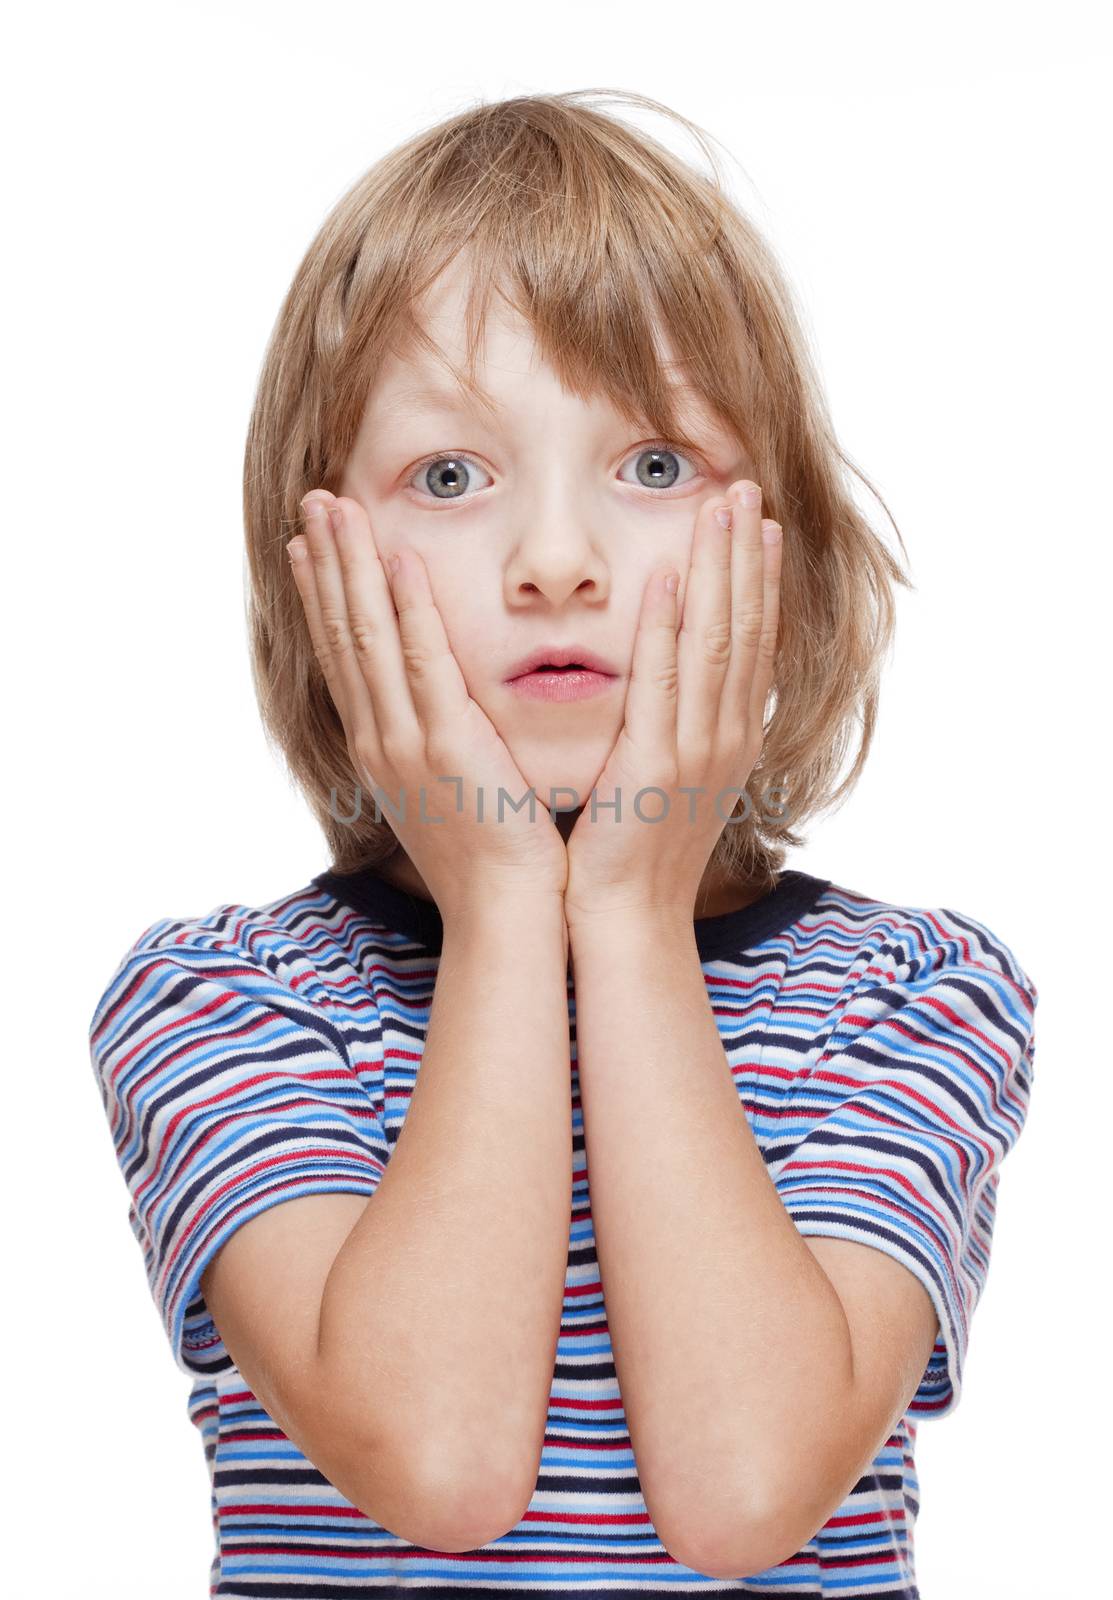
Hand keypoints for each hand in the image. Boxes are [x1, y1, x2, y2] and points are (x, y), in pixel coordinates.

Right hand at [288, 491, 567, 920]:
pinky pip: (422, 662)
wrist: (504, 912)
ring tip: (335, 508)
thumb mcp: (450, 793)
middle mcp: (379, 739)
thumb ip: (440, 745)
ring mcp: (405, 742)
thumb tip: (442, 717)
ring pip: (368, 637)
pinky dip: (407, 610)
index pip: (345, 657)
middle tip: (312, 503)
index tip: (311, 546)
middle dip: (327, 564)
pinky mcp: (446, 745)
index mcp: (382, 749)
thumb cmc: (489, 857)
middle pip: (342, 634)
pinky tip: (399, 561)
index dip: (325, 597)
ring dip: (351, 567)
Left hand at [563, 479, 781, 928]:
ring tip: (723, 506)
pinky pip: (665, 681)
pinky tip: (672, 576)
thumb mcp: (672, 784)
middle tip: (748, 488)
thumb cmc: (639, 854)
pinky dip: (671, 626)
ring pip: (717, 641)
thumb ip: (679, 732)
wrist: (629, 918)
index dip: (758, 580)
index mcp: (729, 740)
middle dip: (747, 555)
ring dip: (721, 569)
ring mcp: (698, 748)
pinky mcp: (656, 761)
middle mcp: (726, 737)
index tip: (760, 526)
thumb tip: (680, 697)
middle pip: (745, 627)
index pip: (752, 643)